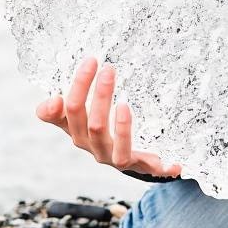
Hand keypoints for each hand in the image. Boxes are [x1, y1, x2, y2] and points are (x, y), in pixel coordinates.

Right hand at [35, 56, 182, 178]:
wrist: (125, 156)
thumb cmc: (99, 129)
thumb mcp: (77, 117)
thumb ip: (59, 110)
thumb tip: (51, 101)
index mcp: (77, 131)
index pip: (70, 109)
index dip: (78, 86)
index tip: (91, 61)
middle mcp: (93, 146)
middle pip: (92, 124)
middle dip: (100, 96)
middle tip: (109, 69)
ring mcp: (115, 157)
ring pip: (114, 144)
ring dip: (121, 125)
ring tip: (125, 104)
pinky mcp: (138, 165)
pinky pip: (149, 166)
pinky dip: (161, 165)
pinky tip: (176, 163)